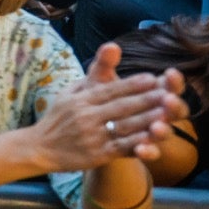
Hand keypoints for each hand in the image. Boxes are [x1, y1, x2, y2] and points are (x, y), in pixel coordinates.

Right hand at [33, 43, 185, 169]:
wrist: (39, 148)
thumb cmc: (57, 118)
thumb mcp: (67, 93)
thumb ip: (89, 78)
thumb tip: (108, 54)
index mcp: (80, 100)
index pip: (110, 90)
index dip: (132, 84)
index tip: (153, 78)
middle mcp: (86, 116)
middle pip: (121, 106)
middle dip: (147, 100)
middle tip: (169, 93)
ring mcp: (92, 137)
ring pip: (124, 126)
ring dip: (148, 121)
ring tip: (167, 114)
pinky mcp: (96, 155)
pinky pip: (120, 148)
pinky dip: (138, 144)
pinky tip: (153, 140)